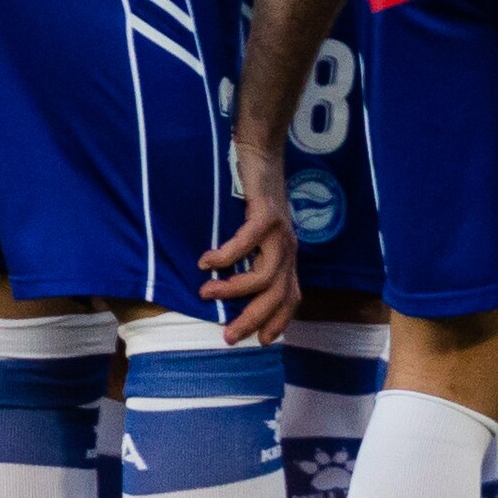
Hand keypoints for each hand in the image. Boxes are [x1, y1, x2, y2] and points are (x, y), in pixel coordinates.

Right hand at [201, 156, 298, 344]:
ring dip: (234, 290)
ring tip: (206, 292)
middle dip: (253, 319)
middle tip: (227, 336)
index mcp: (287, 256)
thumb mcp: (258, 235)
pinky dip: (227, 255)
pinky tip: (207, 261)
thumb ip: (253, 259)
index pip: (291, 298)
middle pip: (277, 295)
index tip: (263, 342)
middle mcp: (288, 248)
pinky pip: (248, 242)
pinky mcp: (267, 213)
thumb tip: (230, 288)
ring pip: (265, 275)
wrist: (260, 155)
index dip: (280, 321)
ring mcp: (280, 232)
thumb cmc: (253, 197)